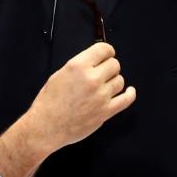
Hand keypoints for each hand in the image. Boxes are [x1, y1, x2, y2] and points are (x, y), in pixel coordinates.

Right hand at [0, 42, 135, 176]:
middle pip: (115, 64)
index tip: (108, 54)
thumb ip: (80, 66)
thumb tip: (95, 61)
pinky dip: (130, 94)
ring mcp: (100, 96)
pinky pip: (126, 99)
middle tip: (104, 72)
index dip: (107, 51)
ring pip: (120, 81)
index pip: (104, 49)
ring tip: (106, 86)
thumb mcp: (60, 74)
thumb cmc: (49, 103)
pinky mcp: (106, 111)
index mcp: (78, 66)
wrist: (46, 127)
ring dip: (114, 81)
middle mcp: (91, 79)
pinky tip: (129, 91)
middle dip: (109, 67)